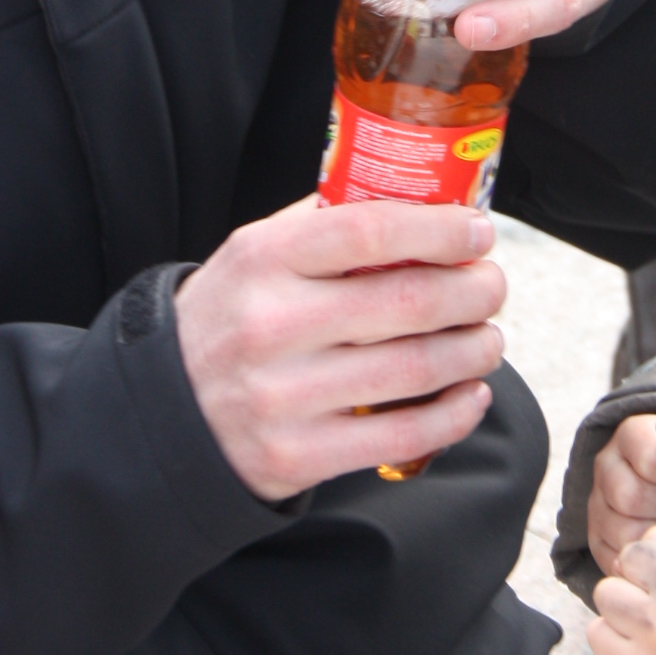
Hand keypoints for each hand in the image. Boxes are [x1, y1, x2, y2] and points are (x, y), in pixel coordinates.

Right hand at [175, 194, 505, 500]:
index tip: (478, 233)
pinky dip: (454, 413)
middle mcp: (273, 325)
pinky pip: (402, 435)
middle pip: (408, 302)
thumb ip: (322, 226)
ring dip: (474, 351)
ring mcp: (285, 395)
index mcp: (264, 260)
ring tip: (487, 339)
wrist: (164, 414)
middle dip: (473, 292)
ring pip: (415, 368)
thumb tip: (413, 199)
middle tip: (491, 287)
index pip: (371, 231)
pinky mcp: (298, 455)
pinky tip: (471, 394)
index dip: (440, 230)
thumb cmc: (228, 321)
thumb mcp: (252, 256)